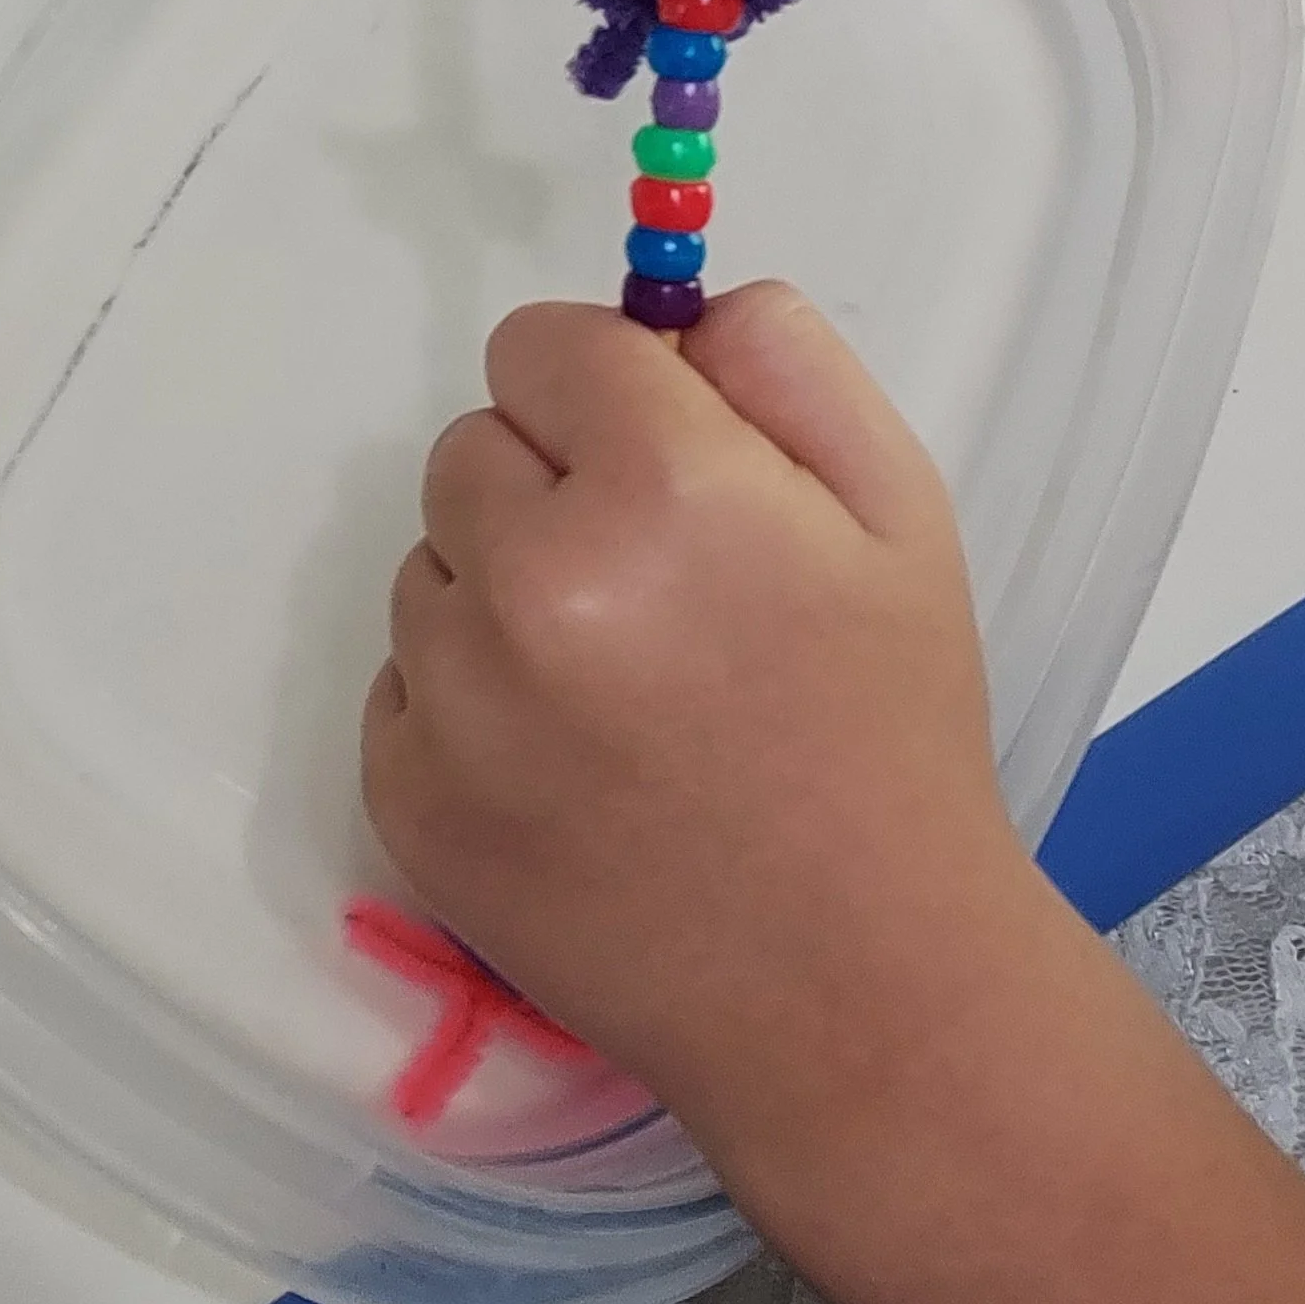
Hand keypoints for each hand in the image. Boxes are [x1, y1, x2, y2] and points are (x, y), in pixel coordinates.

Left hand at [361, 284, 1046, 1239]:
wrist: (856, 993)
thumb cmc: (889, 736)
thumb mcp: (900, 513)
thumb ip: (784, 363)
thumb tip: (675, 310)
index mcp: (659, 485)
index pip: (541, 344)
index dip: (604, 393)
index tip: (655, 458)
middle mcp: (530, 580)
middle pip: (471, 448)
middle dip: (547, 488)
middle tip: (655, 591)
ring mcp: (454, 700)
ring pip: (431, 568)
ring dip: (500, 598)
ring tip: (622, 694)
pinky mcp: (406, 799)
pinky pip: (404, 685)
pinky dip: (468, 708)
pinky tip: (574, 769)